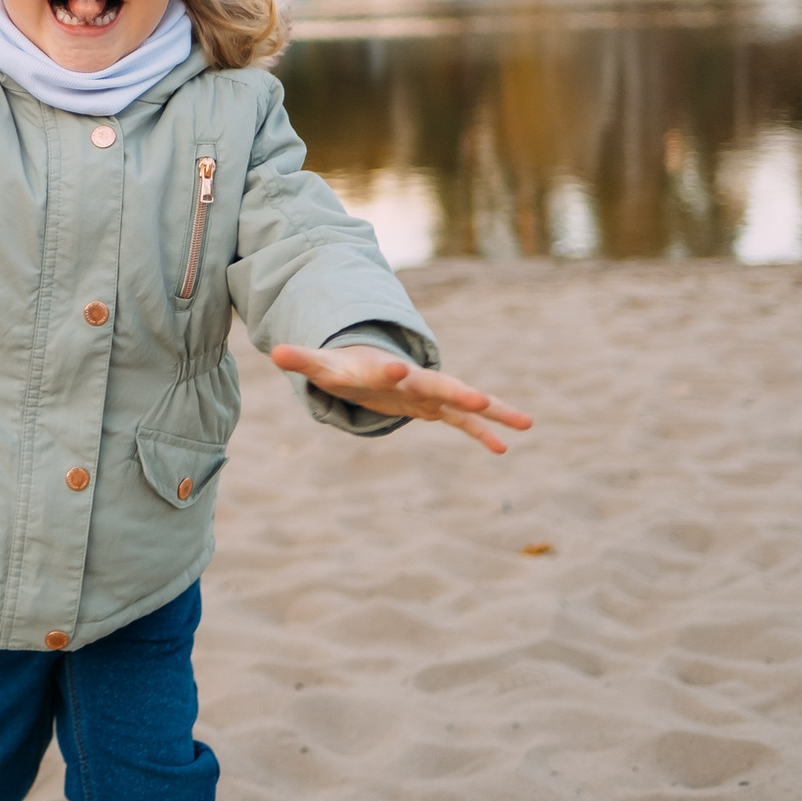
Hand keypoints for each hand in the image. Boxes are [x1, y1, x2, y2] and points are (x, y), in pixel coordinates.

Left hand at [269, 344, 532, 453]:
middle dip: (457, 391)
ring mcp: (429, 394)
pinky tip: (506, 448)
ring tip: (526, 423)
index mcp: (382, 370)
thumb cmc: (342, 368)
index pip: (386, 368)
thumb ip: (302, 359)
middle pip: (438, 385)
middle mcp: (413, 380)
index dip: (389, 369)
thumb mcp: (321, 367)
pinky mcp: (436, 409)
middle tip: (482, 397)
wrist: (366, 365)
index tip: (397, 368)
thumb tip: (274, 352)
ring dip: (492, 412)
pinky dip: (483, 434)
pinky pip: (465, 423)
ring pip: (465, 403)